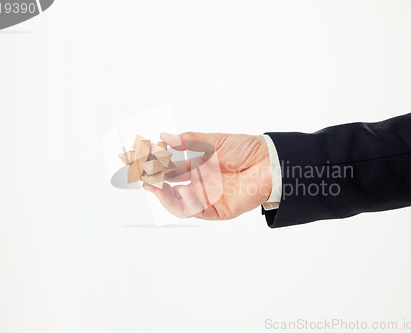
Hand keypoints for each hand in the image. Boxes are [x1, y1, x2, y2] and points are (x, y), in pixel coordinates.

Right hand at [142, 132, 271, 219]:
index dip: (157, 165)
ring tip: (152, 184)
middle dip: (155, 181)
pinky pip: (194, 211)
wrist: (269, 163)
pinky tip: (171, 193)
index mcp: (201, 166)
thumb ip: (188, 140)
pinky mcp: (217, 209)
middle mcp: (202, 183)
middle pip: (172, 186)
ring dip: (163, 194)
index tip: (142, 159)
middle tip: (141, 175)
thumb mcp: (213, 140)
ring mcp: (209, 197)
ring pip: (179, 201)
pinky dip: (180, 204)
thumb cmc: (246, 149)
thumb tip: (164, 136)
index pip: (173, 168)